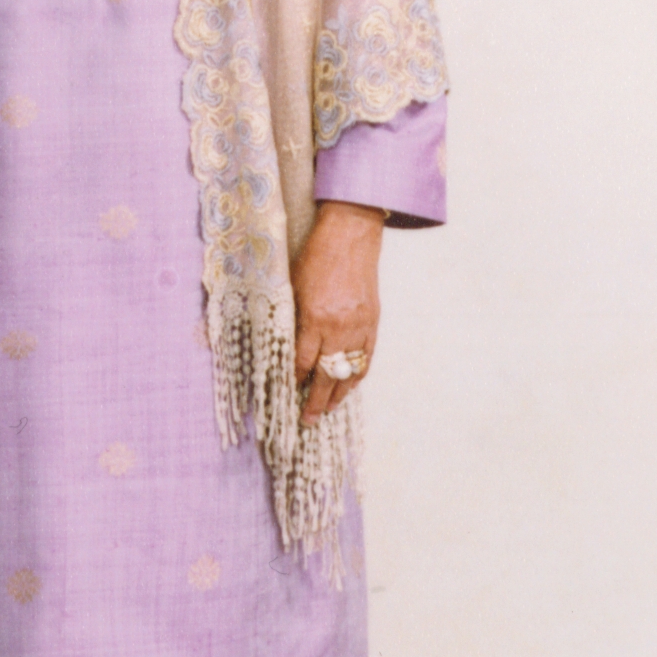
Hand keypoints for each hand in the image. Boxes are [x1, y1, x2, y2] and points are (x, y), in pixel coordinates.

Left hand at [292, 201, 382, 424]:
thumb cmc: (315, 257)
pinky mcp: (373, 322)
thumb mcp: (292, 286)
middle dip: (315, 400)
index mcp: (313, 317)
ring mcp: (358, 327)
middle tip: (307, 420)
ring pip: (348, 371)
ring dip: (338, 394)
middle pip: (325, 375)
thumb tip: (284, 346)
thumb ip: (291, 318)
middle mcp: (337, 327)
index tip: (287, 393)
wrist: (350, 237)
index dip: (294, 380)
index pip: (301, 361)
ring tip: (327, 409)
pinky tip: (349, 387)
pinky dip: (357, 376)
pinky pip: (366, 357)